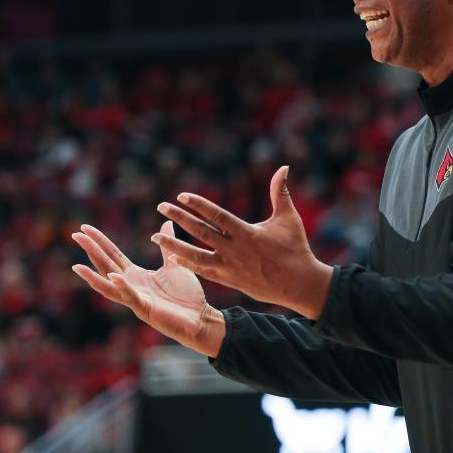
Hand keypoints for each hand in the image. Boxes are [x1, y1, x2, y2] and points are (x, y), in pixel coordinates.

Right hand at [70, 221, 225, 356]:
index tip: (84, 228)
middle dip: (91, 251)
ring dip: (93, 276)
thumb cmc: (186, 295)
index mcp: (136, 276)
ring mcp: (136, 299)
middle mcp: (131, 286)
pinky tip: (113, 276)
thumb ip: (167, 246)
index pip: (113, 255)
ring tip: (77, 266)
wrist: (200, 318)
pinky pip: (131, 297)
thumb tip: (166, 223)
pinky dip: (122, 287)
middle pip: (106, 266)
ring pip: (110, 286)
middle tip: (75, 235)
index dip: (99, 242)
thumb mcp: (174, 264)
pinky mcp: (146, 309)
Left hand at [152, 165, 333, 319]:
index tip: (181, 196)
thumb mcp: (289, 218)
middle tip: (161, 206)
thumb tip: (283, 168)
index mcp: (247, 233)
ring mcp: (230, 267)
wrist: (298, 284)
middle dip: (180, 219)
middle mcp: (235, 250)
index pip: (218, 216)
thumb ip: (280, 192)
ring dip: (174, 246)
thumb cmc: (296, 248)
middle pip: (201, 232)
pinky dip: (187, 265)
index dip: (199, 205)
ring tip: (154, 238)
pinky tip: (172, 258)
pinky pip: (203, 271)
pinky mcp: (229, 280)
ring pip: (196, 256)